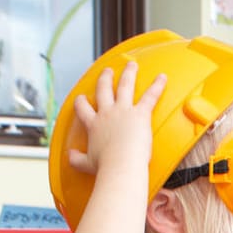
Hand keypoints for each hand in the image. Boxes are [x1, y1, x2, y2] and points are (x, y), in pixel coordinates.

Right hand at [65, 61, 166, 177]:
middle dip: (105, 78)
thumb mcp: (86, 164)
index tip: (80, 98)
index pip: (83, 109)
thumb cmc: (106, 167)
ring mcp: (123, 111)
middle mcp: (106, 113)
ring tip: (131, 65)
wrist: (120, 165)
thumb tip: (69, 156)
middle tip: (107, 71)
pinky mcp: (140, 114)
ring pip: (125, 86)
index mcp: (93, 125)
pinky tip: (162, 78)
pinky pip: (150, 96)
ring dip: (128, 73)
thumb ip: (76, 159)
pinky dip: (157, 86)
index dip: (81, 102)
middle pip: (104, 90)